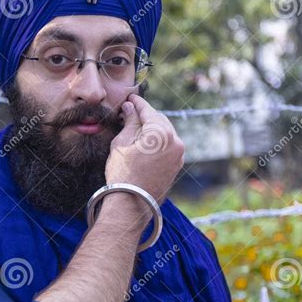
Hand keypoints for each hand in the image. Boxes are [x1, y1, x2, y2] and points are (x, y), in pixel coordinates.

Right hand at [105, 94, 184, 220]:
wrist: (132, 204)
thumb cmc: (123, 173)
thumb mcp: (121, 143)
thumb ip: (130, 122)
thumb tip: (130, 107)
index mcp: (162, 133)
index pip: (148, 111)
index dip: (137, 103)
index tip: (130, 97)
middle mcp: (175, 142)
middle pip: (159, 120)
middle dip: (146, 115)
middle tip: (131, 112)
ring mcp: (179, 155)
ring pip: (165, 133)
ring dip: (153, 128)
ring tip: (136, 128)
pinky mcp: (177, 166)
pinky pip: (168, 146)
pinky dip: (158, 141)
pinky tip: (145, 143)